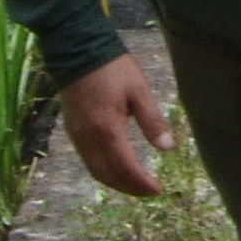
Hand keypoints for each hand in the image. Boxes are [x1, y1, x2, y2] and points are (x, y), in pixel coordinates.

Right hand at [60, 51, 173, 197]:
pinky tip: (115, 167)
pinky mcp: (72, 130)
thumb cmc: (112, 68)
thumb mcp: (138, 90)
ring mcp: (77, 135)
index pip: (125, 168)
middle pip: (108, 176)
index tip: (158, 189)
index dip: (142, 183)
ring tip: (134, 184)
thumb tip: (167, 148)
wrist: (77, 49)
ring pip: (95, 171)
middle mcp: (89, 138)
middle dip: (129, 188)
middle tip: (148, 191)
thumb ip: (152, 121)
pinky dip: (103, 171)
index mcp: (107, 129)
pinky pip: (87, 160)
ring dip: (115, 182)